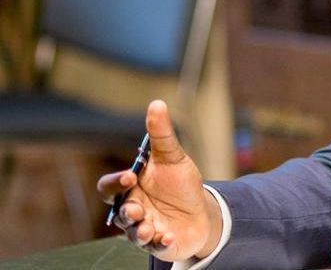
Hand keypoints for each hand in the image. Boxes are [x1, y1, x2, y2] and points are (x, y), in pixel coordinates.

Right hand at [95, 100, 221, 260]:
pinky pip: (154, 247)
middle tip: (136, 207)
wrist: (201, 211)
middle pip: (119, 213)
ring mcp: (144, 229)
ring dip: (139, 230)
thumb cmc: (180, 184)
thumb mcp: (173, 157)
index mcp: (129, 188)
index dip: (115, 182)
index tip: (131, 175)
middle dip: (127, 211)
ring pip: (133, 233)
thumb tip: (157, 103)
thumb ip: (161, 135)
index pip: (109, 187)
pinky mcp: (159, 244)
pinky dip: (160, 243)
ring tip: (149, 226)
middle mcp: (132, 209)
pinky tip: (167, 236)